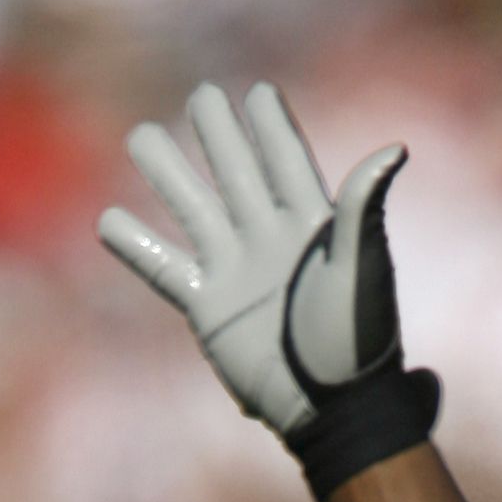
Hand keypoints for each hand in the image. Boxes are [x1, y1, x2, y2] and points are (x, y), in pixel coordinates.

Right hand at [98, 79, 408, 435]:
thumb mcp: (364, 270)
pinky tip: (108, 220)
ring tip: (142, 136)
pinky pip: (166, 269)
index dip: (273, 127)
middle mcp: (268, 240)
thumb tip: (394, 150)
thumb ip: (363, 208)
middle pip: (236, 173)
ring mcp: (235, 271)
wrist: (331, 408)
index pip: (286, 162)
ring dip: (168, 173)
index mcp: (310, 225)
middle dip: (219, 135)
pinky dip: (136, 246)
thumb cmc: (357, 341)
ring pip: (193, 208)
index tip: (260, 93)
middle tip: (202, 96)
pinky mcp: (208, 308)